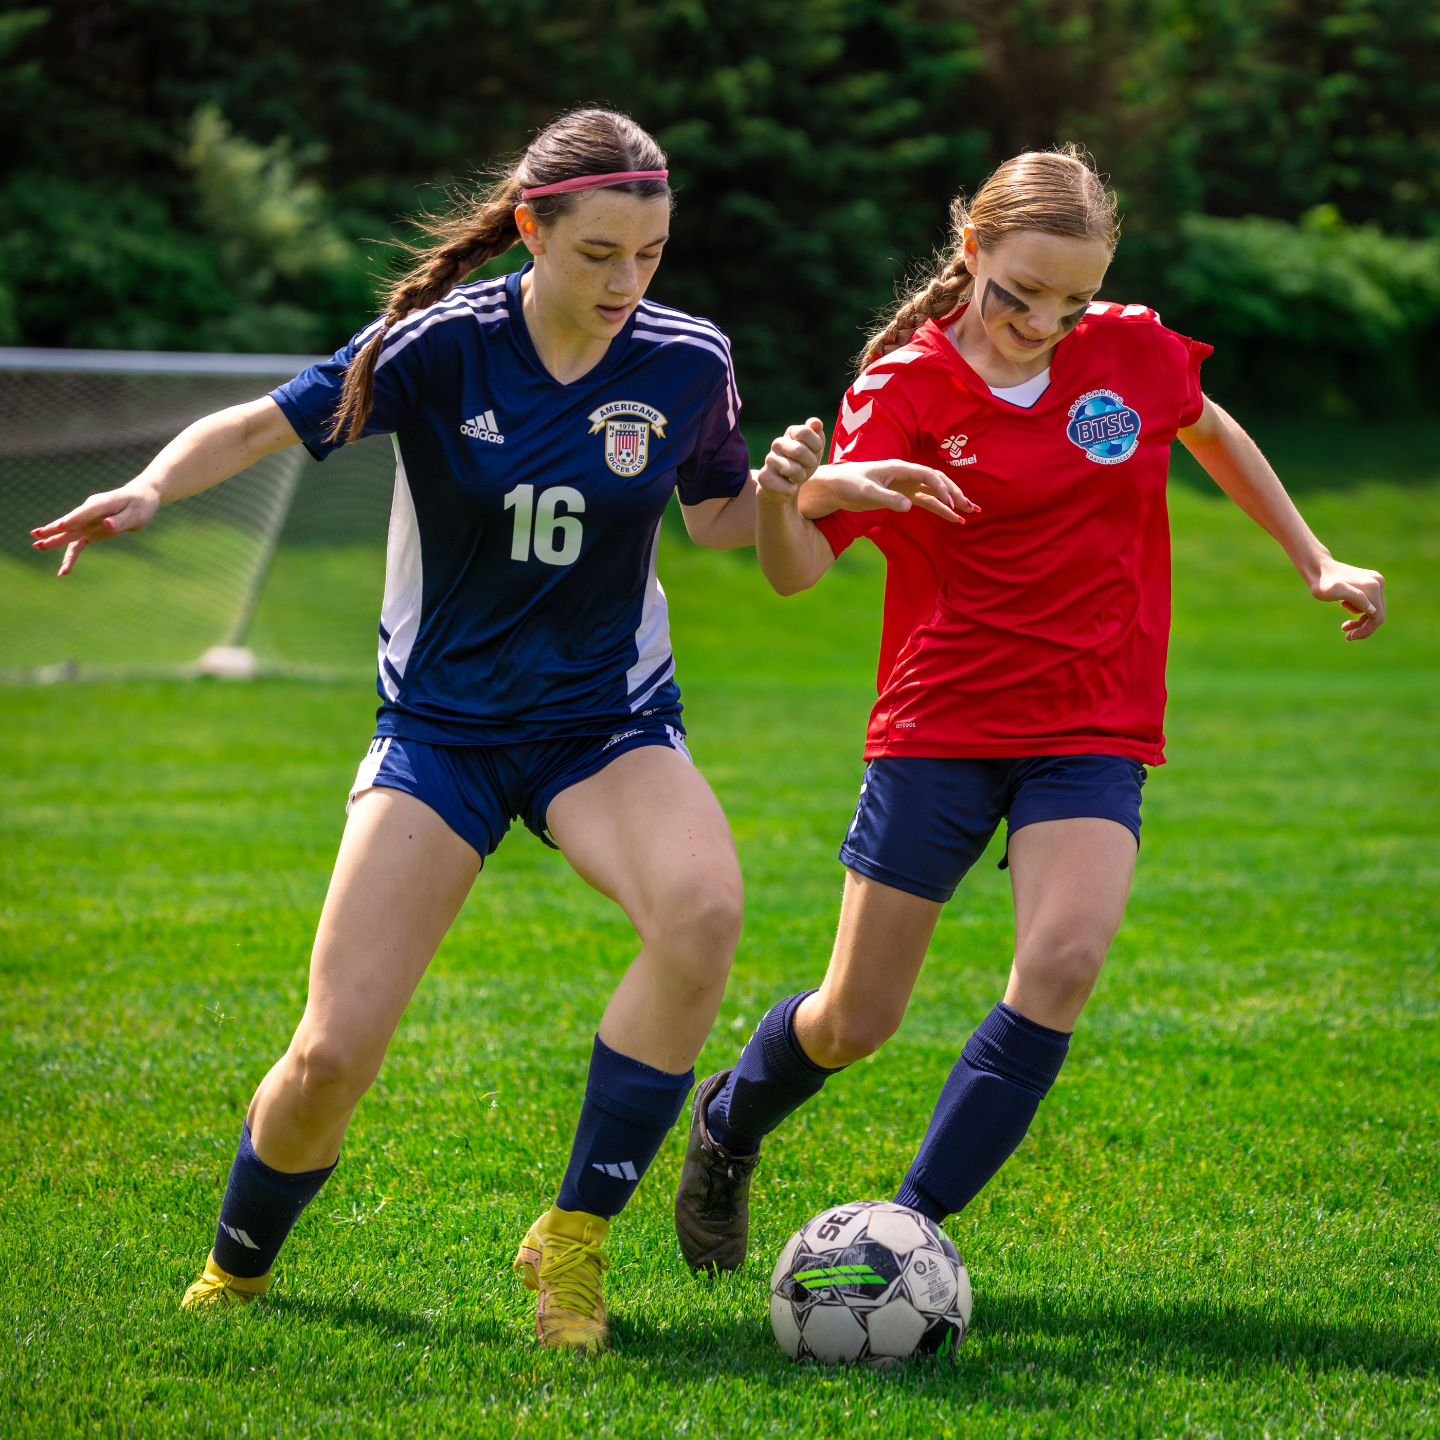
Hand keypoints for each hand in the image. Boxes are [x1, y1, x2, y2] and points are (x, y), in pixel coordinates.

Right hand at [29, 481, 160, 575]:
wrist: (139, 499)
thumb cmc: (139, 505)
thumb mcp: (136, 514)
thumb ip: (121, 520)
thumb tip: (107, 525)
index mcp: (101, 504)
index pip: (85, 512)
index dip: (74, 519)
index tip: (62, 525)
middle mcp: (89, 512)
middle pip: (71, 523)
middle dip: (55, 530)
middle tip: (37, 536)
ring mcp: (87, 522)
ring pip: (69, 534)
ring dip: (54, 541)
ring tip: (37, 546)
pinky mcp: (90, 531)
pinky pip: (78, 545)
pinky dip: (71, 557)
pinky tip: (64, 572)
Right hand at [756, 418, 824, 498]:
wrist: (786, 484)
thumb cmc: (803, 463)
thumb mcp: (815, 449)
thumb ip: (817, 434)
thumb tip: (816, 423)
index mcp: (790, 433)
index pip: (804, 431)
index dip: (816, 445)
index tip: (815, 451)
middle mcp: (777, 444)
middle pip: (798, 450)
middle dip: (810, 463)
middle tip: (807, 466)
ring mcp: (769, 460)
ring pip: (794, 470)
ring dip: (801, 477)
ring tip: (796, 476)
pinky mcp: (764, 477)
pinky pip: (787, 487)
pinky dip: (792, 489)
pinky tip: (787, 486)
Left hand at [803, 461, 979, 523]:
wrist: (835, 487)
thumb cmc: (848, 484)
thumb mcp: (866, 492)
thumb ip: (887, 498)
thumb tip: (909, 506)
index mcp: (900, 468)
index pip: (928, 475)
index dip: (942, 488)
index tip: (951, 503)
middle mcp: (906, 475)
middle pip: (937, 483)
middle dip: (955, 494)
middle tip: (970, 508)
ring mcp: (905, 486)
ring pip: (934, 493)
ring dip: (951, 503)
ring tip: (968, 514)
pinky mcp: (901, 496)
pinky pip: (925, 502)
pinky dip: (939, 509)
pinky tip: (951, 518)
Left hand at [1311, 557, 1385, 640]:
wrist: (1317, 568)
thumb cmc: (1322, 583)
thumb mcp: (1335, 592)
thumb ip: (1356, 598)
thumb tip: (1372, 610)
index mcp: (1373, 587)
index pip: (1377, 617)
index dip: (1366, 630)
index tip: (1349, 636)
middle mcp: (1378, 582)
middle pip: (1377, 614)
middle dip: (1363, 627)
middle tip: (1346, 634)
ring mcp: (1375, 581)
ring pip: (1374, 610)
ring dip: (1361, 620)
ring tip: (1344, 625)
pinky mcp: (1370, 582)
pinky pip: (1369, 603)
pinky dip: (1359, 611)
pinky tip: (1345, 607)